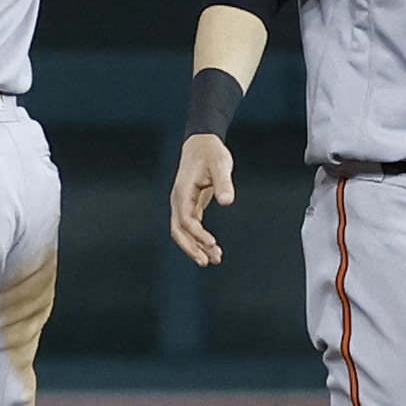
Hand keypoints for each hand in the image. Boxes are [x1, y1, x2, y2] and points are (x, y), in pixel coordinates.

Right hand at [169, 133, 235, 266]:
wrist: (201, 144)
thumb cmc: (211, 152)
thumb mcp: (220, 164)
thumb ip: (223, 183)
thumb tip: (227, 202)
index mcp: (182, 193)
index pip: (186, 220)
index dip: (198, 234)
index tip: (213, 243)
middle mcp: (179, 201)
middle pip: (178, 231)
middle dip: (191, 248)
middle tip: (208, 261)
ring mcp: (183, 204)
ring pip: (183, 232)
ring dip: (196, 247)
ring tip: (215, 260)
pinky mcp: (190, 206)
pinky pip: (191, 228)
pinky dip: (200, 239)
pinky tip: (212, 248)